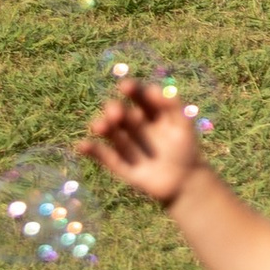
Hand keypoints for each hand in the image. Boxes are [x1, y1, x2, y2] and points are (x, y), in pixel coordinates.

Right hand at [83, 76, 206, 203]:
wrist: (186, 182)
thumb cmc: (186, 149)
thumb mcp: (183, 125)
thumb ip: (173, 106)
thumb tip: (155, 89)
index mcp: (151, 113)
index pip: (139, 97)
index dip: (132, 90)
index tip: (126, 87)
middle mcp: (135, 126)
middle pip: (121, 114)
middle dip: (115, 110)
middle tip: (117, 113)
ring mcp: (126, 144)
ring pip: (111, 132)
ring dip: (103, 126)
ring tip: (100, 126)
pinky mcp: (120, 164)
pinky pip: (104, 156)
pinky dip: (93, 151)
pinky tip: (82, 146)